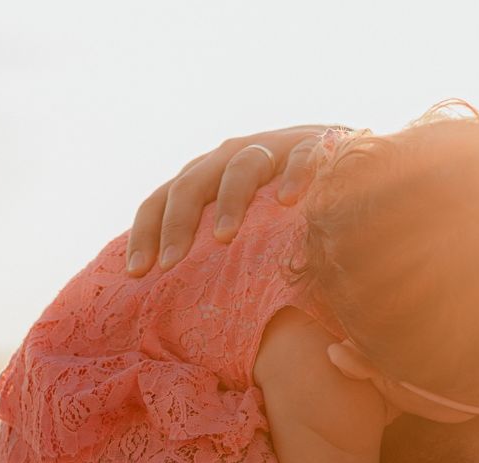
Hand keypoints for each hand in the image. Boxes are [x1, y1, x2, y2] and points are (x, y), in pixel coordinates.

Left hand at [126, 126, 336, 274]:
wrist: (342, 164)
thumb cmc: (281, 209)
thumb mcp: (239, 225)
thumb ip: (207, 251)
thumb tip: (162, 302)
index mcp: (202, 177)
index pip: (160, 200)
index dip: (145, 234)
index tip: (136, 274)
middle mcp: (228, 158)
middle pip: (190, 184)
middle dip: (177, 225)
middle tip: (170, 265)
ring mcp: (270, 148)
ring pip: (240, 168)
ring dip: (229, 202)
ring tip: (224, 238)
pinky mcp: (312, 145)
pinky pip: (299, 157)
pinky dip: (293, 175)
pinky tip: (288, 200)